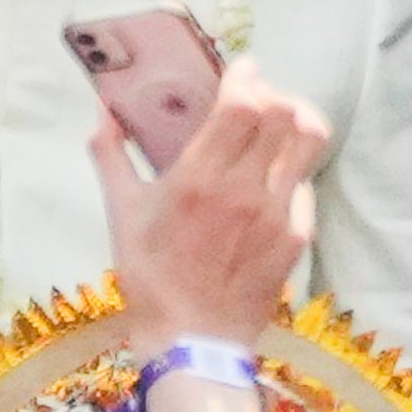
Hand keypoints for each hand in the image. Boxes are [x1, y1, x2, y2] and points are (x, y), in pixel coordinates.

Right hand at [100, 62, 325, 352]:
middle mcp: (245, 191)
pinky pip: (305, 186)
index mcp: (198, 179)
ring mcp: (277, 214)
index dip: (248, 76)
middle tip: (257, 97)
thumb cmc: (150, 278)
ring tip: (280, 125)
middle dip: (272, 93)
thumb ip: (110, 155)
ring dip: (296, 122)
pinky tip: (270, 183)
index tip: (241, 70)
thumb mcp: (121, 214)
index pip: (244, 104)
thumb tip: (102, 113)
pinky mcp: (297, 237)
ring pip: (309, 142)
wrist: (191, 342)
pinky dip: (291, 172)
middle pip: (284, 113)